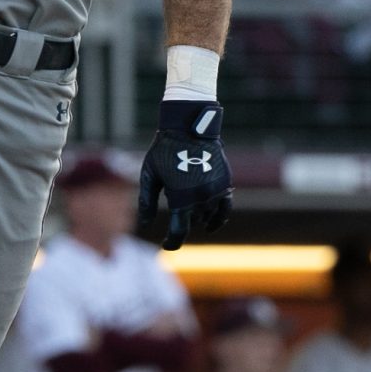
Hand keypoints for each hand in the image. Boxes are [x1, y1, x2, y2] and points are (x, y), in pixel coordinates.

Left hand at [136, 99, 231, 249]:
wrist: (189, 127)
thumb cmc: (164, 151)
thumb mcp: (149, 175)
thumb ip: (147, 202)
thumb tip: (145, 224)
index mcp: (181, 198)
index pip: (179, 232)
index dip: (172, 242)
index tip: (166, 245)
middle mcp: (201, 198)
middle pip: (192, 223)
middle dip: (182, 221)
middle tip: (172, 209)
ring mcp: (215, 191)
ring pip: (207, 216)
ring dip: (197, 217)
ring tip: (186, 206)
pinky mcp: (225, 184)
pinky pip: (224, 209)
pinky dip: (218, 218)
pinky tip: (210, 224)